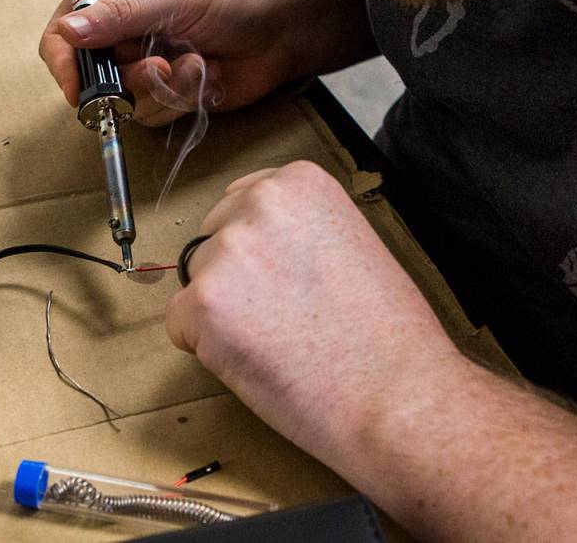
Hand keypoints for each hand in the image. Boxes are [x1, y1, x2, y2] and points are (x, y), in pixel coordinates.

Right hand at [39, 0, 371, 124]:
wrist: (285, 26)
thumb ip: (119, 16)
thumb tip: (68, 31)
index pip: (63, 33)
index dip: (65, 62)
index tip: (76, 87)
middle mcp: (122, 33)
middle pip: (90, 77)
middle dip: (125, 79)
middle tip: (158, 68)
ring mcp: (144, 65)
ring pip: (125, 101)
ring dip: (163, 87)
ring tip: (195, 62)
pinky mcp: (168, 93)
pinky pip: (156, 113)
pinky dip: (183, 97)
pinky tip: (207, 73)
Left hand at [166, 161, 464, 463]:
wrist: (396, 395)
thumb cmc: (385, 332)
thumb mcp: (349, 240)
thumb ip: (297, 227)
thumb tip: (254, 241)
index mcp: (298, 182)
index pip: (240, 204)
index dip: (259, 251)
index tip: (289, 278)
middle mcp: (259, 203)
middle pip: (212, 240)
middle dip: (234, 277)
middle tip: (286, 315)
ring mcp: (228, 251)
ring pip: (196, 281)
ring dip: (222, 313)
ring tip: (280, 339)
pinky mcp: (202, 303)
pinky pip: (180, 324)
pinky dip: (206, 348)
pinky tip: (256, 359)